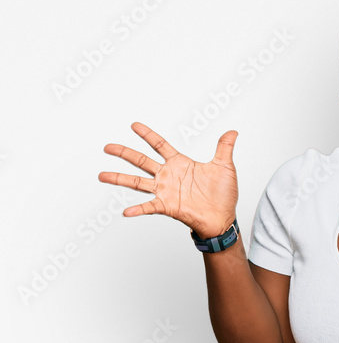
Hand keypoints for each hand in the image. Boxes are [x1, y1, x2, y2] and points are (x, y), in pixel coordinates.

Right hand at [98, 123, 239, 237]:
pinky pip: (149, 207)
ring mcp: (165, 191)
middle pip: (141, 161)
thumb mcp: (225, 167)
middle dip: (124, 153)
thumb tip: (232, 132)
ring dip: (119, 179)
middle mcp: (168, 176)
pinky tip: (126, 211)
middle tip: (107, 147)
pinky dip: (138, 209)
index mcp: (180, 163)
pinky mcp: (167, 206)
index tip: (133, 125)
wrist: (223, 217)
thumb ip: (224, 148)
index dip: (148, 135)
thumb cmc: (223, 194)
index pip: (160, 145)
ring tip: (102, 175)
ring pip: (138, 182)